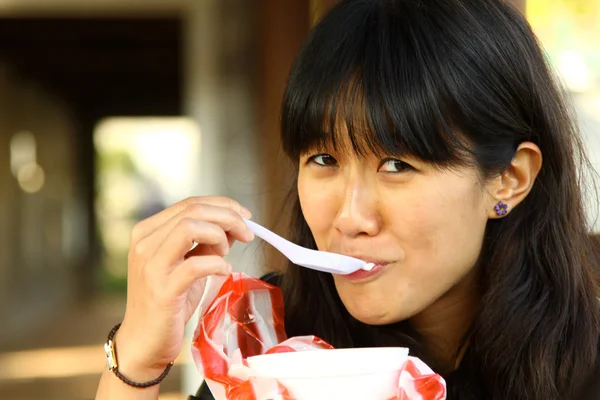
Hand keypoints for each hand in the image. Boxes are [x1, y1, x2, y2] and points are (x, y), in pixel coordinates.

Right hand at [114, 196, 254, 378]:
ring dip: (219, 236)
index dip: (223, 205)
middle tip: (247, 233)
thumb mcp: (188, 263)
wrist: (144, 342)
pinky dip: (217, 263)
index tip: (245, 216)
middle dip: (228, 217)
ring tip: (226, 254)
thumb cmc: (168, 301)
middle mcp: (144, 243)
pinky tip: (223, 271)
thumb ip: (206, 241)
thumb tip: (236, 223)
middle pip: (193, 210)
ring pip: (190, 228)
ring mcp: (150, 265)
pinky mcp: (161, 290)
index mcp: (148, 231)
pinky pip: (196, 264)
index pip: (189, 203)